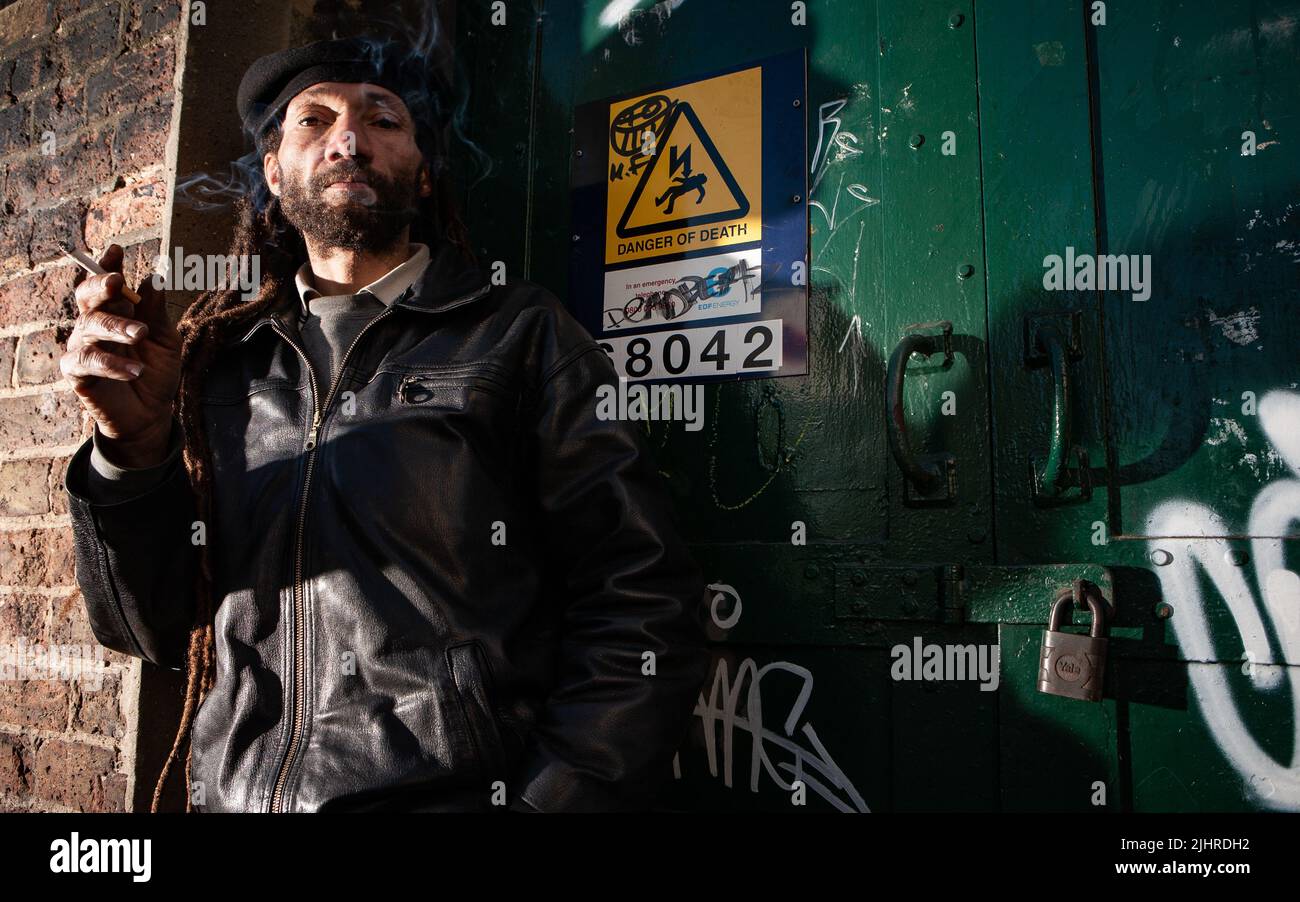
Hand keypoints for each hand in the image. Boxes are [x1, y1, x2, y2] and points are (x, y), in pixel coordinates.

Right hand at [60, 244, 182, 467]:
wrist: (151, 413)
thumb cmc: (155, 371)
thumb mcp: (165, 340)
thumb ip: (157, 312)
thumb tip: (155, 276)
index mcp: (117, 311)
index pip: (107, 283)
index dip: (108, 265)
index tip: (117, 250)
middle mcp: (95, 324)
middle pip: (88, 297)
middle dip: (101, 286)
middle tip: (119, 283)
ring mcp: (84, 346)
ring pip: (89, 326)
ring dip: (116, 327)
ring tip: (141, 334)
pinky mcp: (78, 373)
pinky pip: (88, 362)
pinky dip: (112, 364)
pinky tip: (135, 370)